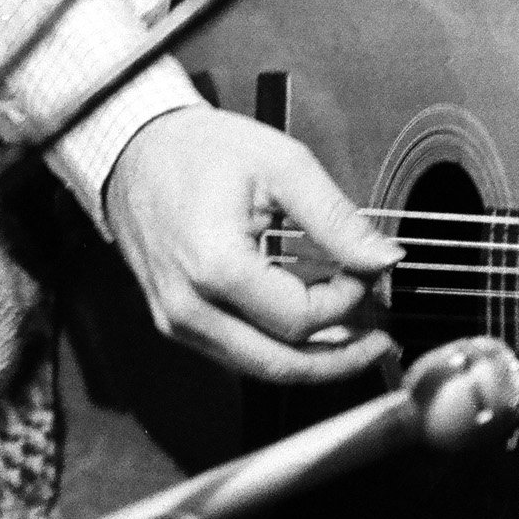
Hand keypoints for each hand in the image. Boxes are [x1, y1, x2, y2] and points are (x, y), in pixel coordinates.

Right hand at [101, 106, 401, 385]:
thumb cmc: (200, 150)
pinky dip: (280, 348)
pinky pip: (237, 354)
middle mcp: (189, 308)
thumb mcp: (281, 165)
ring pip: (260, 368)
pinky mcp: (176, 324)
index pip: (301, 317)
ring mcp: (177, 322)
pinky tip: (312, 327)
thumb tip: (384, 260)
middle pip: (282, 364)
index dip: (348, 302)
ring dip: (314, 361)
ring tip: (357, 336)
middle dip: (342, 357)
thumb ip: (336, 219)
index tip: (370, 274)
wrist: (135, 151)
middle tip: (382, 336)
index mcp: (215, 266)